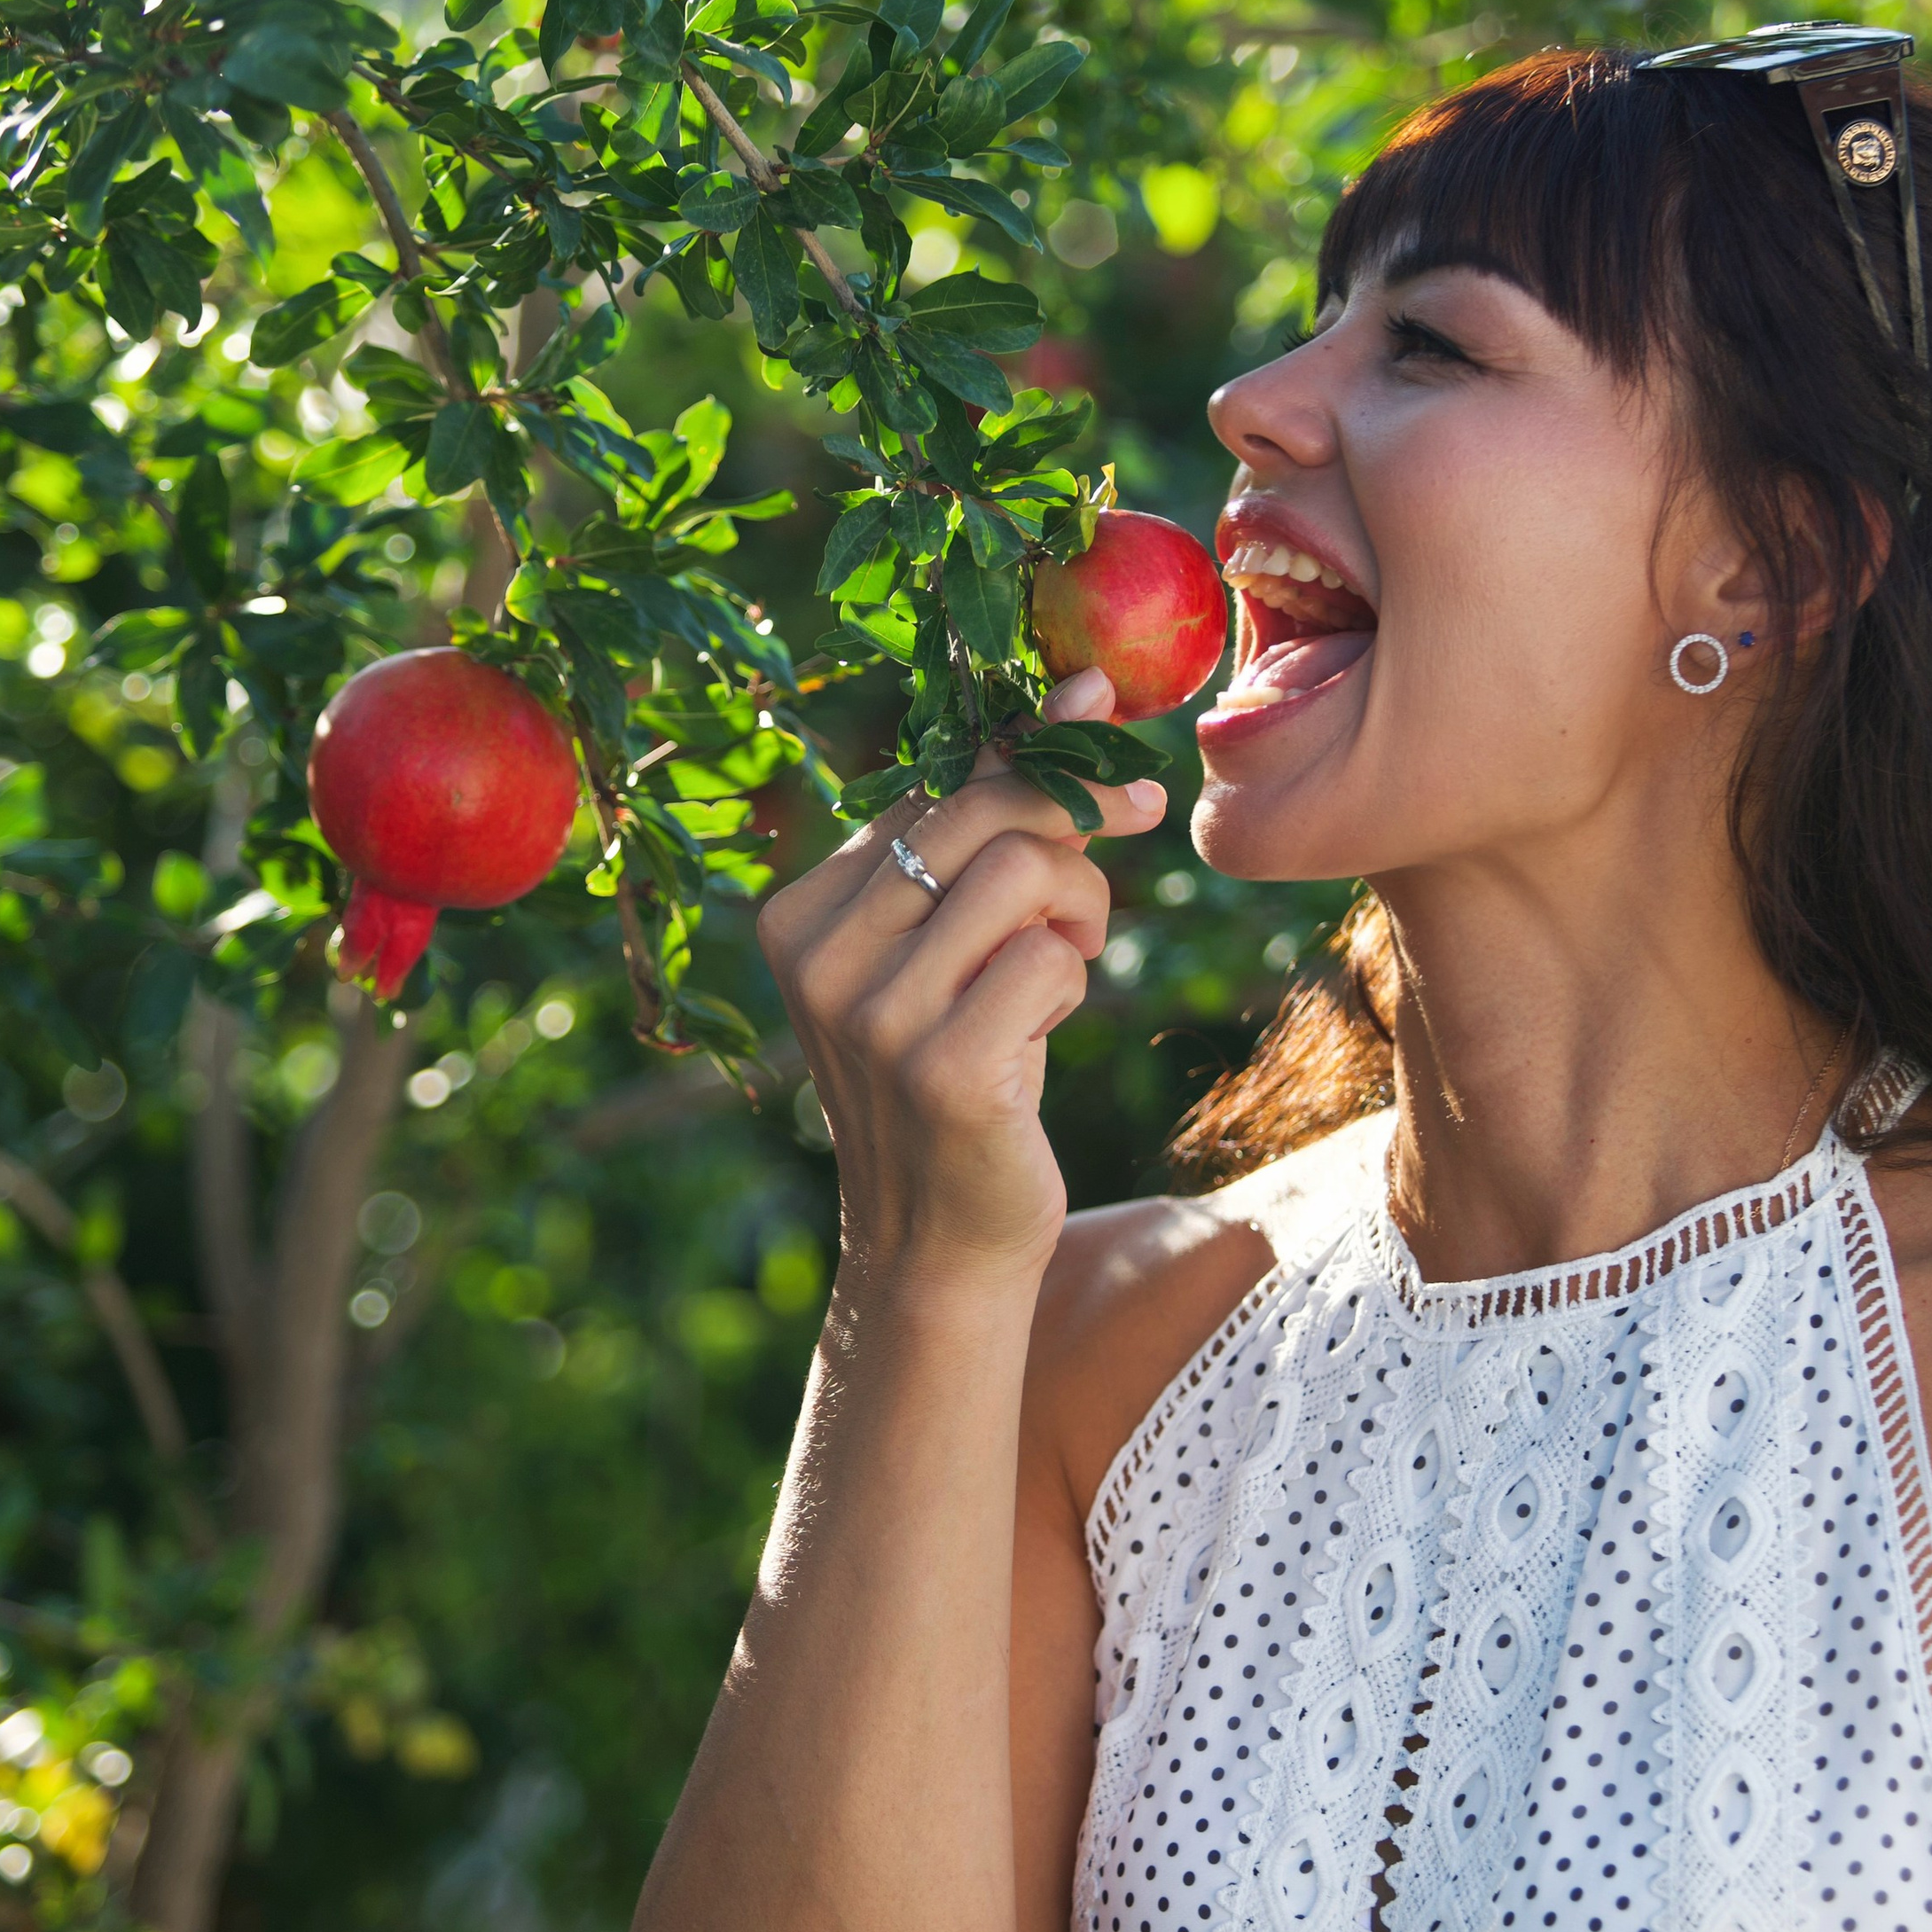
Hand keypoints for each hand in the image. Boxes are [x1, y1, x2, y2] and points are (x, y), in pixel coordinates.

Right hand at [759, 671, 1166, 1284]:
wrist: (938, 1239)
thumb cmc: (962, 1069)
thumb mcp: (954, 944)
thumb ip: (992, 826)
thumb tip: (1081, 691)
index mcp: (799, 912)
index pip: (928, 789)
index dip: (1030, 752)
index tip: (1105, 718)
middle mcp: (817, 956)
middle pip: (977, 815)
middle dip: (1072, 818)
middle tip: (1132, 824)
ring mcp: (872, 1016)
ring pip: (1021, 876)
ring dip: (1080, 907)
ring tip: (1074, 957)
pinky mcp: (939, 1069)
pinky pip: (1048, 962)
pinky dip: (1072, 982)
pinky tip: (1043, 1031)